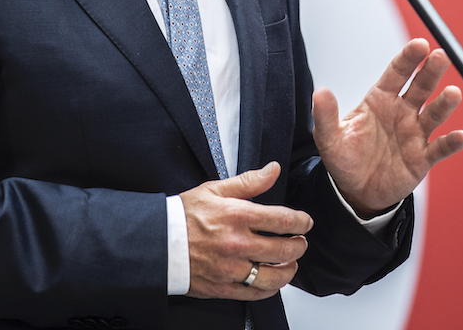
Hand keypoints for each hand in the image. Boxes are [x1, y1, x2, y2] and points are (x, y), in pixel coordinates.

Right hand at [180, 161, 313, 299]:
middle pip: (285, 249)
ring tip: (291, 262)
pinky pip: (256, 293)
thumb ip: (249, 181)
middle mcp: (237, 243)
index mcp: (237, 216)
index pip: (283, 220)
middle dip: (299, 245)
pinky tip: (273, 280)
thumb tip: (273, 170)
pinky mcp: (223, 287)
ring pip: (274, 275)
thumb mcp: (214, 189)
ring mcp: (231, 268)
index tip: (305, 222)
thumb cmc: (184, 215)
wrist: (158, 242)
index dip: (301, 221)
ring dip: (289, 269)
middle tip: (300, 241)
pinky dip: (270, 288)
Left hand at [313, 39, 462, 217]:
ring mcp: (415, 134)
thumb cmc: (344, 157)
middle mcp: (402, 112)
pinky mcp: (422, 158)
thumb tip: (321, 92)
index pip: (397, 73)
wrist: (355, 191)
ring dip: (444, 104)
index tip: (419, 44)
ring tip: (453, 94)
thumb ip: (326, 115)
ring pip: (434, 114)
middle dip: (431, 71)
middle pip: (421, 87)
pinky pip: (440, 148)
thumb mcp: (329, 138)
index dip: (408, 58)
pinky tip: (461, 136)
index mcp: (380, 100)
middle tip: (441, 55)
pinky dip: (452, 143)